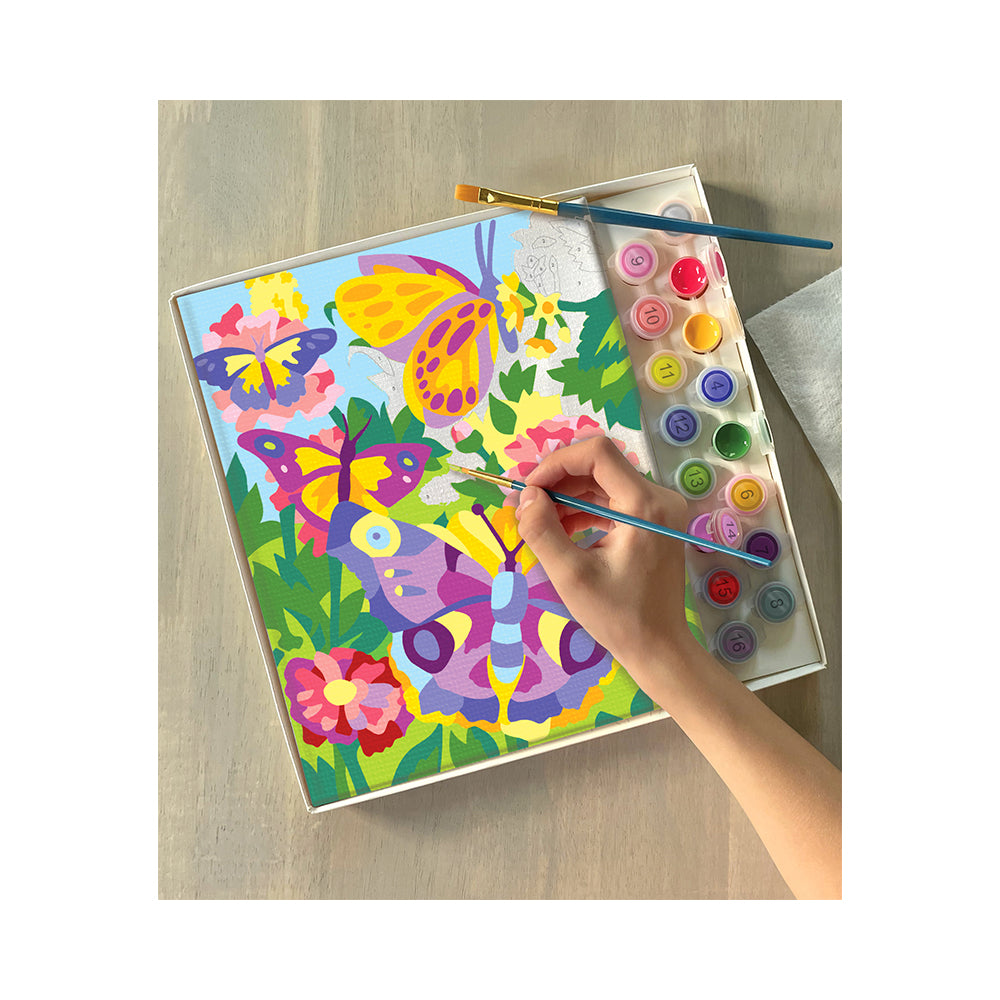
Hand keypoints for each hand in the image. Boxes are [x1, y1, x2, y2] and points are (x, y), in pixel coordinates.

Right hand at [514, 436, 699, 688]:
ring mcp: (658, 508)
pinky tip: (561, 530)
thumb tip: (526, 497)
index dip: (556, 463)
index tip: (529, 489)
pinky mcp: (653, 520)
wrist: (658, 647)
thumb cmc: (618, 616)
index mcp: (644, 505)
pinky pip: (612, 500)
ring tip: (538, 522)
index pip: (596, 454)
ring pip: (602, 481)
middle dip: (557, 481)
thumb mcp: (570, 575)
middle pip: (598, 465)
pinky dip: (583, 509)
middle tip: (525, 506)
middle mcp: (658, 497)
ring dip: (567, 496)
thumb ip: (543, 530)